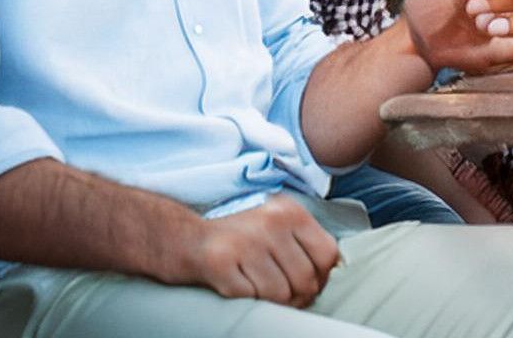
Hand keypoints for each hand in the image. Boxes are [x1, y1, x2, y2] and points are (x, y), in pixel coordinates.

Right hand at [168, 193, 340, 305]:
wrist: (180, 235)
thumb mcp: (273, 219)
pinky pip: (251, 298)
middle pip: (305, 279)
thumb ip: (302, 237)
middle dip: (298, 296)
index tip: (312, 283)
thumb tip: (332, 269)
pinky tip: (239, 286)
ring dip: (273, 301)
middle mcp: (271, 224)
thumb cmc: (234, 232)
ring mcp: (246, 243)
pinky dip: (248, 299)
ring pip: (280, 294)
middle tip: (286, 297)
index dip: (322, 277)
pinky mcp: (222, 264)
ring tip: (260, 290)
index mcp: (289, 211)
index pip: (327, 254)